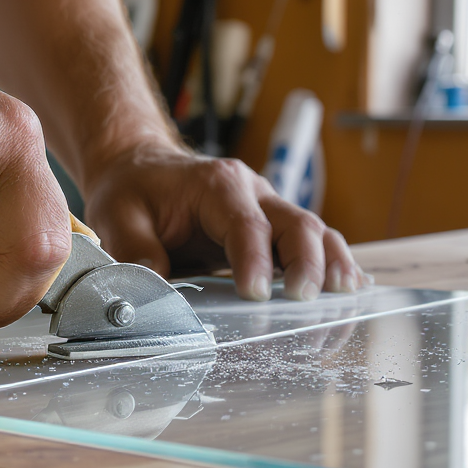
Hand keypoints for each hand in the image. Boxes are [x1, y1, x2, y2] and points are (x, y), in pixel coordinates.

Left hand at [83, 144, 368, 301]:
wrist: (141, 170)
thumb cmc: (133, 192)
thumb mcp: (117, 215)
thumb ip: (135, 250)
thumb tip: (153, 286)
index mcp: (216, 185)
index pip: (245, 223)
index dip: (254, 259)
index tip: (252, 292)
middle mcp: (252, 193)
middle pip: (295, 223)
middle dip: (306, 262)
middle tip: (305, 297)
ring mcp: (269, 209)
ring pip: (314, 232)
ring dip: (330, 263)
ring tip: (345, 294)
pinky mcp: (274, 228)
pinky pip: (313, 243)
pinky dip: (332, 264)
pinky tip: (350, 287)